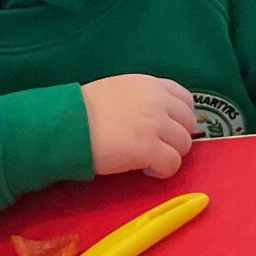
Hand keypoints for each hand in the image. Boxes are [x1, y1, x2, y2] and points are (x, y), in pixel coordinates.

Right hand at [82, 74, 196, 177]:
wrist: (67, 124)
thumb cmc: (84, 110)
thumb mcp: (119, 91)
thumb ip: (142, 98)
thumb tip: (157, 116)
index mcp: (151, 85)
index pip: (185, 100)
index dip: (179, 118)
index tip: (166, 129)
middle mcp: (158, 101)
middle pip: (188, 123)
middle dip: (175, 137)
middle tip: (155, 147)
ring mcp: (156, 124)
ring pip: (184, 145)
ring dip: (169, 154)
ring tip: (147, 159)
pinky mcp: (149, 148)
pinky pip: (172, 164)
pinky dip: (161, 170)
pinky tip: (144, 169)